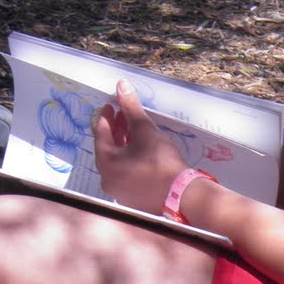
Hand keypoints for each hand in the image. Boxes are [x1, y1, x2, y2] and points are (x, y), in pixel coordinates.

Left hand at [94, 81, 189, 214]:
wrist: (183, 195)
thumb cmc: (160, 160)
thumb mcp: (144, 129)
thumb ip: (130, 107)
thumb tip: (121, 84)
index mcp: (105, 163)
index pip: (100, 133)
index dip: (106, 117)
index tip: (111, 105)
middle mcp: (107, 180)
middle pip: (107, 148)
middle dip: (115, 130)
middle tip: (122, 116)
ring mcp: (119, 192)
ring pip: (117, 161)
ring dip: (122, 144)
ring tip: (133, 131)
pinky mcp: (133, 199)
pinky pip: (125, 173)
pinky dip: (129, 160)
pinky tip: (141, 152)